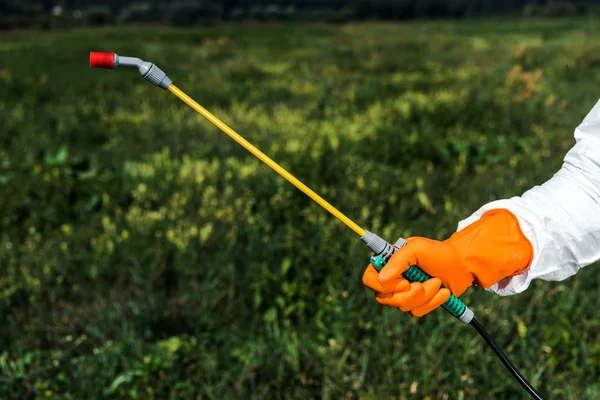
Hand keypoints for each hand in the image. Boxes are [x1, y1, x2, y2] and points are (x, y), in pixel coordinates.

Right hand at [362, 209, 533, 315]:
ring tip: (438, 282)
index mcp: (388, 262)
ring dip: (425, 296)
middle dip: (409, 294)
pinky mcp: (417, 304)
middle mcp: (392, 279)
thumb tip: (381, 278)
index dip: (382, 286)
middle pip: (385, 298)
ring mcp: (404, 293)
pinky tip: (443, 292)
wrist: (463, 265)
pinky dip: (432, 303)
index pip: (369, 279)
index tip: (404, 282)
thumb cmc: (439, 252)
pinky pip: (416, 312)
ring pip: (402, 306)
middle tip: (426, 282)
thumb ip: (398, 260)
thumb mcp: (417, 249)